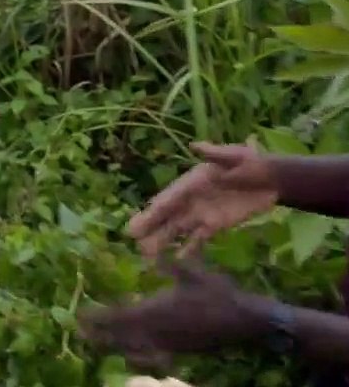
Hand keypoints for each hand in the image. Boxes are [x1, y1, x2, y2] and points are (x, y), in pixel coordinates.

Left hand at [79, 259, 269, 369]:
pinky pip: (153, 355)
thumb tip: (150, 258)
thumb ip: (170, 266)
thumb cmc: (220, 293)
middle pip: (121, 335)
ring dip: (115, 345)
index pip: (119, 316)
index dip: (99, 318)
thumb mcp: (194, 273)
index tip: (81, 316)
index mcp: (157, 309)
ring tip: (98, 343)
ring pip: (135, 347)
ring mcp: (169, 343)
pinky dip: (138, 355)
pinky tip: (132, 354)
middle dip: (100, 334)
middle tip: (80, 332)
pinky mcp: (180, 351)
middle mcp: (158, 330)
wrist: (247, 321)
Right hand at [128, 142, 277, 259]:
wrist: (272, 180)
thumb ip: (215, 154)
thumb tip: (195, 146)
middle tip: (134, 242)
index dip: (152, 213)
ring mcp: (201, 214)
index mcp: (191, 183)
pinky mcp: (215, 225)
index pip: (167, 200)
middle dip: (150, 229)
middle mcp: (190, 200)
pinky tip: (177, 259)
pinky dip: (188, 248)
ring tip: (148, 255)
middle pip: (166, 217)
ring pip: (177, 229)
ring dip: (163, 241)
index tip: (137, 225)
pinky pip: (198, 239)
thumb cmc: (251, 165)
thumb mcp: (235, 157)